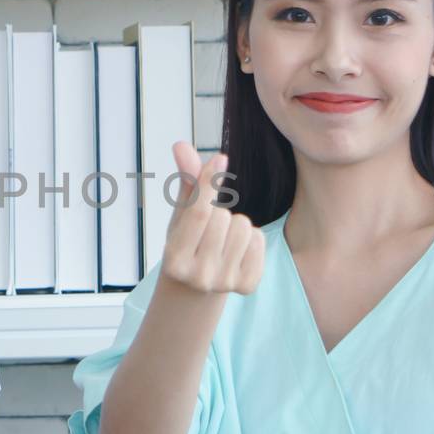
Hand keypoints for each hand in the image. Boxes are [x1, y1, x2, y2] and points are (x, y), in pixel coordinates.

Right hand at [159, 142, 263, 296]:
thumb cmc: (187, 243)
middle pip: (223, 218)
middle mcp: (198, 276)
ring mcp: (224, 283)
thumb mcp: (180, 215)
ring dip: (235, 225)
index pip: (198, 213)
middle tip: (209, 229)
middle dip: (219, 212)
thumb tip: (181, 145)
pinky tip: (236, 251)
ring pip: (244, 226)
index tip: (221, 157)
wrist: (196, 287)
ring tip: (222, 239)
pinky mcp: (247, 286)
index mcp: (174, 260)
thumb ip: (186, 182)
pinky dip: (251, 239)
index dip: (209, 181)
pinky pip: (259, 240)